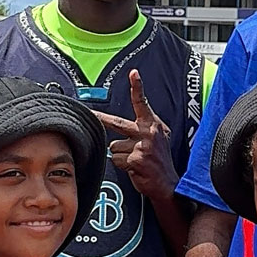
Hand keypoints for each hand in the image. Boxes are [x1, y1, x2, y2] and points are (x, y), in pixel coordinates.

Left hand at [95, 70, 177, 200]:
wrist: (168, 184)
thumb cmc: (159, 161)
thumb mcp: (160, 139)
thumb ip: (146, 128)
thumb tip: (127, 124)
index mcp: (154, 125)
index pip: (143, 103)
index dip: (137, 87)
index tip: (133, 73)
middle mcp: (149, 133)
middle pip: (116, 123)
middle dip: (100, 118)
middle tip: (89, 112)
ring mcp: (142, 146)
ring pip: (113, 147)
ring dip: (120, 154)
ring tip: (134, 160)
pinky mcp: (136, 159)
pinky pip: (116, 159)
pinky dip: (122, 165)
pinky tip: (134, 168)